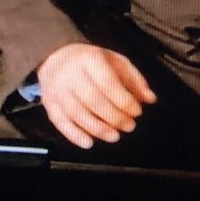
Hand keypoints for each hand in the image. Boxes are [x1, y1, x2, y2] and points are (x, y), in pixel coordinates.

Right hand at [36, 43, 157, 149]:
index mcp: (89, 59)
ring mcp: (57, 89)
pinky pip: (60, 122)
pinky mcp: (49, 104)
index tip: (137, 112)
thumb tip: (150, 99)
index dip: (123, 100)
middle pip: (92, 99)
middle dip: (113, 116)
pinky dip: (74, 135)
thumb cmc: (91, 62)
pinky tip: (89, 143)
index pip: (107, 82)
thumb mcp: (115, 62)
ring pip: (76, 113)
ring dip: (98, 128)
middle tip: (129, 126)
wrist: (55, 58)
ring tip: (115, 136)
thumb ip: (134, 80)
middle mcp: (70, 74)